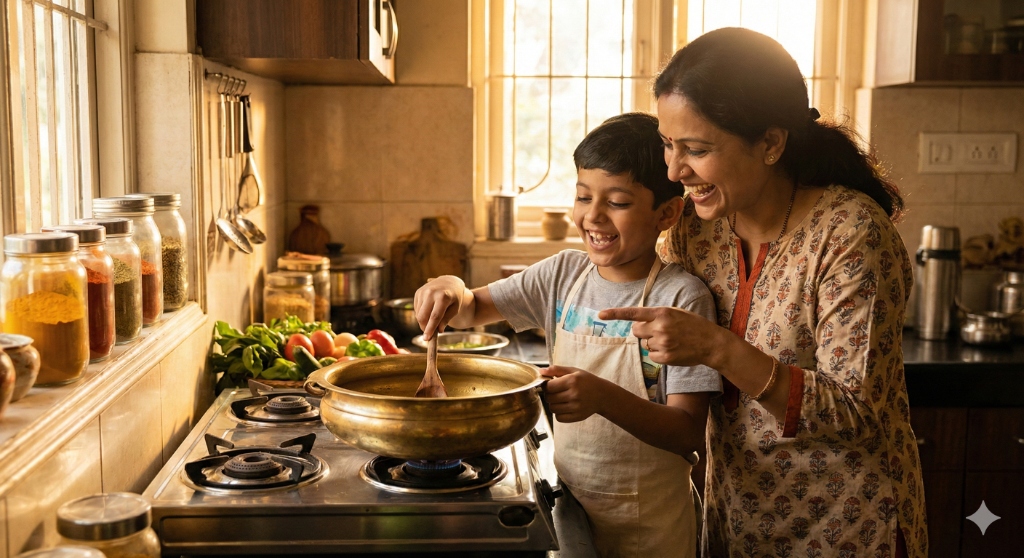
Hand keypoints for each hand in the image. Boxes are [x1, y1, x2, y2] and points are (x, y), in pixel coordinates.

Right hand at [413, 276, 464, 338]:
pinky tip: (429, 312)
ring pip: (418, 314)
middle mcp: (431, 292)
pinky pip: (416, 309)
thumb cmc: (455, 298)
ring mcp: (423, 291)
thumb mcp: (455, 309)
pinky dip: (421, 314)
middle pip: (423, 316)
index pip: (434, 316)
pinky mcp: (418, 292)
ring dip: (423, 321)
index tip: (427, 338)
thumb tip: (438, 331)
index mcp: (443, 297)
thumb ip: (446, 319)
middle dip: (424, 327)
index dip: (430, 328)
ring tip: (432, 320)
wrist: (449, 282)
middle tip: (429, 333)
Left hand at [541, 365, 607, 422]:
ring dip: (554, 404)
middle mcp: (574, 394)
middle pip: (549, 398)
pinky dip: (559, 413)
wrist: (603, 395)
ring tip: (562, 399)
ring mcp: (576, 407)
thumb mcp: (573, 371)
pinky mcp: (577, 417)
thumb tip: (540, 372)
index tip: (551, 384)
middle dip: (550, 394)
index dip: (546, 385)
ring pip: (552, 408)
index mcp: (572, 381)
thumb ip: (556, 370)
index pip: (548, 386)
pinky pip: (558, 418)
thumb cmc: (587, 381)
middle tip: (557, 391)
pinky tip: (565, 406)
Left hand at [598, 306, 723, 368]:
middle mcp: (660, 327)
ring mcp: (662, 343)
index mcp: (662, 313)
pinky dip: (659, 355)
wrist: (711, 343)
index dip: (615, 314)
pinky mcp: (665, 357)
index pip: (634, 313)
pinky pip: (651, 356)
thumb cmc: (694, 326)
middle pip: (636, 331)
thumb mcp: (676, 313)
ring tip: (671, 341)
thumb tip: (639, 321)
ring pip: (644, 345)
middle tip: (657, 332)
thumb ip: (658, 315)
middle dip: (642, 332)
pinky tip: (672, 351)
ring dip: (653, 344)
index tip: (600, 314)